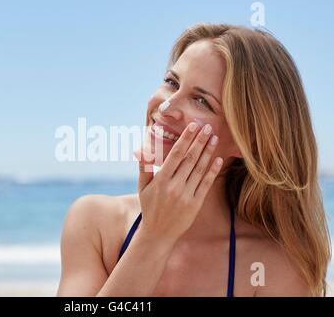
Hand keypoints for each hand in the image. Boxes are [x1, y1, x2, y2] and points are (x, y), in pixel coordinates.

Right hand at [134, 122, 222, 241]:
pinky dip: (212, 172)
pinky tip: (218, 160)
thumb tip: (141, 150)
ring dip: (208, 153)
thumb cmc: (149, 207)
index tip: (193, 126)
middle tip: (208, 127)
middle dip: (199, 141)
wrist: (158, 233)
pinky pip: (205, 184)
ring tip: (214, 138)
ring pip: (199, 169)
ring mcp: (185, 195)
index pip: (175, 155)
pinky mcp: (195, 204)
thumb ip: (144, 167)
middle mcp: (174, 186)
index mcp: (160, 180)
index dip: (185, 139)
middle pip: (189, 159)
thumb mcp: (142, 188)